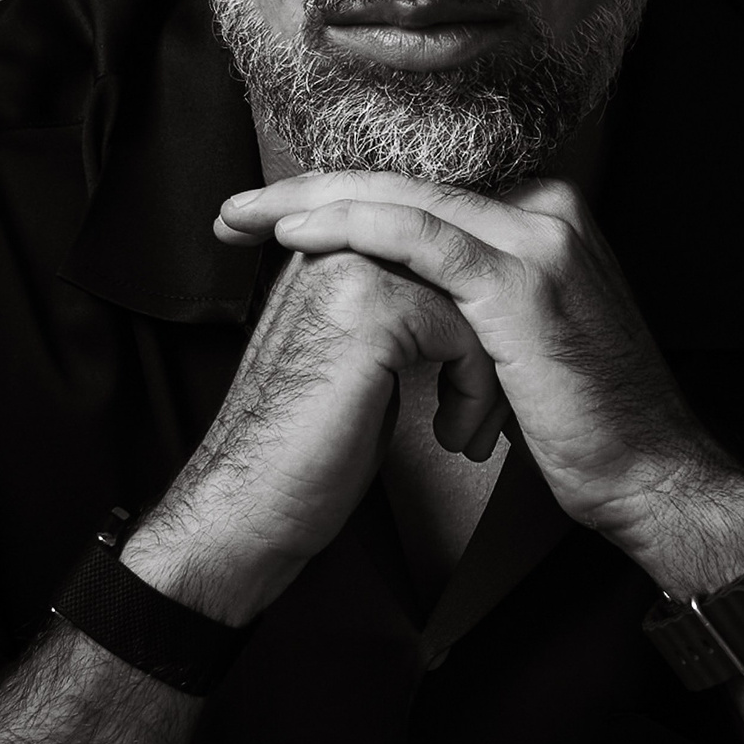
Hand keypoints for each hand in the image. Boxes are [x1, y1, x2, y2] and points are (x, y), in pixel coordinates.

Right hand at [122, 246, 501, 623]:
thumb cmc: (303, 446)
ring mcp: (353, 269)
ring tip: (465, 426)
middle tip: (480, 406)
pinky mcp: (374, 309)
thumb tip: (470, 303)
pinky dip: (475, 391)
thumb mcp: (360, 357)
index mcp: (330, 247)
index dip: (474, 317)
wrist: (251, 500)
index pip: (440, 250)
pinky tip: (447, 432)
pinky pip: (467, 332)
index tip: (470, 382)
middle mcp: (337, 243)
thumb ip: (402, 310)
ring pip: (476, 299)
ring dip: (488, 373)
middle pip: (464, 268)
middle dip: (492, 341)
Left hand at [215, 173, 743, 589]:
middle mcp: (546, 210)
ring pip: (400, 198)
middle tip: (235, 210)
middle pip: (403, 183)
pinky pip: (419, 236)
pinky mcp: (521, 278)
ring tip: (244, 217)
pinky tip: (296, 233)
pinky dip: (352, 227)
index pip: (422, 193)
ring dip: (309, 203)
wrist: (652, 475)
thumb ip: (472, 303)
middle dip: (306, 191)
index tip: (270, 219)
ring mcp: (537, 237)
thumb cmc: (588, 427)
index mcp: (545, 218)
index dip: (341, 199)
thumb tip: (404, 300)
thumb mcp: (523, 344)